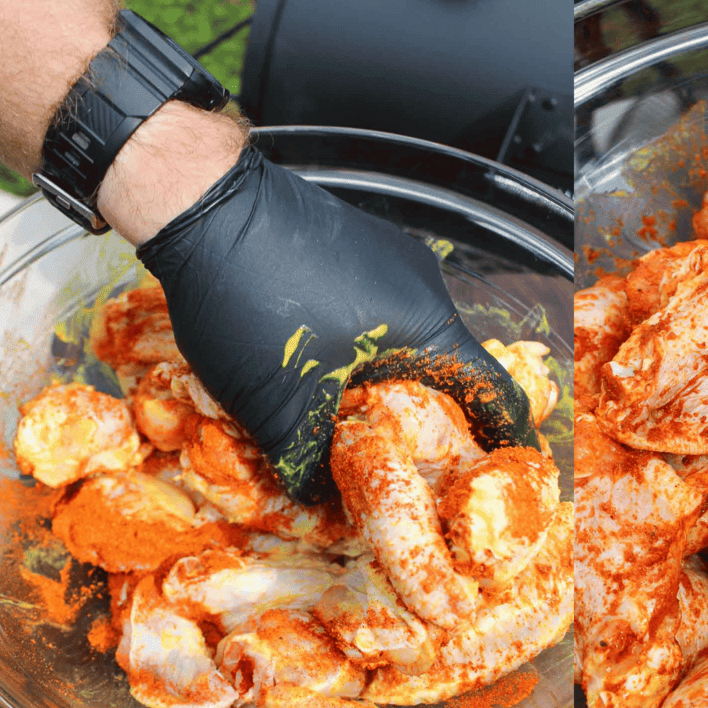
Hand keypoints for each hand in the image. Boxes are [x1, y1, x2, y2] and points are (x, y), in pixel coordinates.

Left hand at [135, 146, 537, 501]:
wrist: (201, 202)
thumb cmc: (252, 298)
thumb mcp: (279, 405)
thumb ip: (309, 466)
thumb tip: (323, 505)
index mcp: (429, 326)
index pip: (494, 391)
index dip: (504, 438)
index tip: (506, 470)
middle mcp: (424, 288)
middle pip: (451, 369)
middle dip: (437, 420)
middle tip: (417, 464)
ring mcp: (392, 260)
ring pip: (409, 340)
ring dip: (393, 383)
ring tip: (361, 422)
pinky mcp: (357, 246)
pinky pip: (379, 310)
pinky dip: (365, 348)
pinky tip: (324, 366)